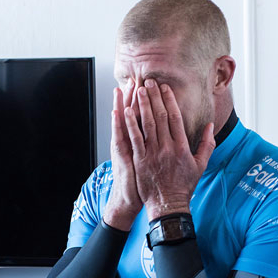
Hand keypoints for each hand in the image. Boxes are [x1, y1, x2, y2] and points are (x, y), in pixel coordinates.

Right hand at [103, 86, 142, 230]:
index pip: (145, 116)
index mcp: (141, 141)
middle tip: (136, 79)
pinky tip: (117, 111)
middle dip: (136, 97)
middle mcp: (131, 141)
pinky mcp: (122, 155)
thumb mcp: (145, 160)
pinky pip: (121, 137)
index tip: (151, 86)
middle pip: (134, 114)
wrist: (131, 198)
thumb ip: (152, 144)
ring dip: (125, 104)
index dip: (148, 101)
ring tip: (123, 87)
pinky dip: (119, 124)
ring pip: (126, 121)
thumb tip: (159, 132)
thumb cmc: (143, 180)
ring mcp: (126, 147)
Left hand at [126, 79, 215, 220]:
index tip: (165, 88)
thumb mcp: (201, 165)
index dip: (169, 100)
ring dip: (142, 106)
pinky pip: (134, 138)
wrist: (168, 205)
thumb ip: (207, 144)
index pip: (175, 117)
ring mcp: (152, 154)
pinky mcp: (140, 160)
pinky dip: (130, 124)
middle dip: (154, 97)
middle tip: (149, 82)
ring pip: (146, 124)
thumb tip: (210, 126)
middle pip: (160, 116)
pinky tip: (126, 111)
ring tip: (138, 90)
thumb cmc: (185, 185)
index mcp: (182, 147)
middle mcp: (167, 148)